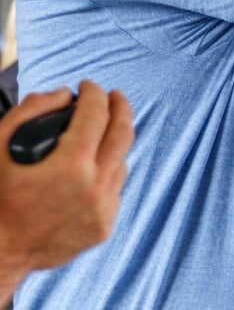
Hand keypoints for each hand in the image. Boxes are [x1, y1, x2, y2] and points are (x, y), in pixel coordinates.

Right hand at [0, 80, 133, 272]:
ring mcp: (104, 208)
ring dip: (114, 141)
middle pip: (124, 133)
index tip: (88, 86)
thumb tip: (64, 94)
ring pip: (122, 161)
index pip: (97, 114)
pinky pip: (116, 189)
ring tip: (101, 132)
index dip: (95, 93)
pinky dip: (108, 172)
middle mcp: (95, 186)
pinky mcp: (105, 225)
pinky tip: (94, 168)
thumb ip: (30, 110)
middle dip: (120, 107)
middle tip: (113, 96)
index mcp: (71, 165)